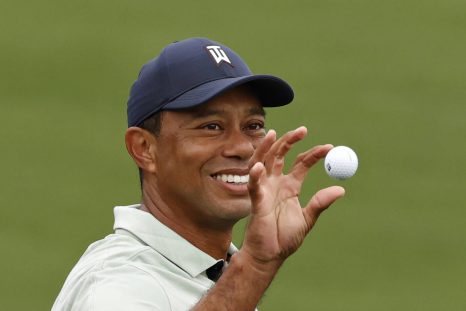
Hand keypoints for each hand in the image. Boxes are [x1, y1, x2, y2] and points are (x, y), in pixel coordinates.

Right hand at [242, 126, 344, 266]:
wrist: (270, 254)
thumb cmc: (285, 238)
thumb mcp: (307, 219)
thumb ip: (320, 203)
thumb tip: (341, 189)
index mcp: (290, 186)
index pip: (302, 163)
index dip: (314, 154)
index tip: (329, 148)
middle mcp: (276, 183)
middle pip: (281, 155)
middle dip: (290, 141)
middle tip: (303, 130)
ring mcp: (265, 190)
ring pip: (263, 162)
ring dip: (267, 148)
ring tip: (274, 134)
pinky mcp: (256, 201)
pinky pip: (254, 186)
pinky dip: (255, 175)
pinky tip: (259, 166)